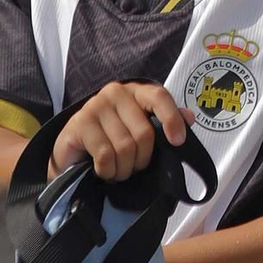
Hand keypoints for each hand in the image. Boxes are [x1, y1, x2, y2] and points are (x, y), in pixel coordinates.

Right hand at [50, 81, 191, 179]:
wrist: (72, 154)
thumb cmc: (110, 140)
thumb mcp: (138, 131)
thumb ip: (164, 122)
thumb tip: (190, 117)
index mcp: (135, 92)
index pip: (159, 97)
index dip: (172, 119)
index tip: (178, 141)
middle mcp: (116, 92)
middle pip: (144, 133)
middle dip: (141, 160)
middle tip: (132, 167)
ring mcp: (95, 105)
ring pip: (125, 147)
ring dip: (123, 169)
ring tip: (116, 169)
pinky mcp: (79, 123)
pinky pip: (105, 156)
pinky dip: (107, 171)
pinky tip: (102, 170)